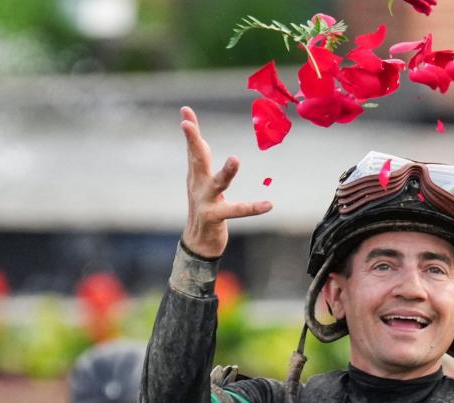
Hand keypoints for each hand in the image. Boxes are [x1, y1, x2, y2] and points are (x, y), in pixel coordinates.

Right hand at [180, 106, 272, 257]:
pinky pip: (236, 211)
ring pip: (217, 183)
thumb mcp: (199, 181)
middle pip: (196, 159)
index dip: (191, 130)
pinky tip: (268, 204)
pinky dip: (252, 208)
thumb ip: (200, 158)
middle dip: (192, 141)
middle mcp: (198, 185)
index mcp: (196, 175)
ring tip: (235, 159)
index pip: (193, 148)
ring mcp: (205, 201)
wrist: (197, 242)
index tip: (185, 110)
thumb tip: (198, 136)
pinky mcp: (214, 217)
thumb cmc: (202, 206)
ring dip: (226, 172)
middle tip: (187, 124)